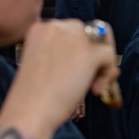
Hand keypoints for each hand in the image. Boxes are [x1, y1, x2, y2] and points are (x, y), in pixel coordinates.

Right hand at [0, 19, 118, 138]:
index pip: (73, 30)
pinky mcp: (87, 52)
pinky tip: (94, 90)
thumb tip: (104, 62)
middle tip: (90, 80)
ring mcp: (73, 38)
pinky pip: (109, 56)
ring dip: (103, 66)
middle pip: (91, 33)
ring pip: (103, 43)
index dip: (81, 49)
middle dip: (95, 56)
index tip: (78, 70)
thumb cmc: (34, 97)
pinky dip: (107, 74)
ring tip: (92, 87)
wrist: (29, 112)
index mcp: (41, 29)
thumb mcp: (47, 68)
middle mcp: (57, 27)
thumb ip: (70, 58)